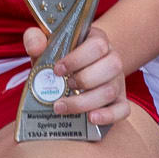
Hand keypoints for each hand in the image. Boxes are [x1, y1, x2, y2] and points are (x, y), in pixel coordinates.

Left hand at [16, 19, 134, 132]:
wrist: (73, 72)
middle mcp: (112, 59)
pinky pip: (123, 109)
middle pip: (111, 67)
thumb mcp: (46, 45)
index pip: (98, 45)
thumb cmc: (59, 57)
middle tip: (63, 86)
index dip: (77, 59)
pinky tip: (91, 119)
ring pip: (111, 91)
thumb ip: (36, 39)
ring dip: (85, 101)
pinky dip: (108, 116)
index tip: (57, 70)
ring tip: (61, 106)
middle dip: (84, 79)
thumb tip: (36, 47)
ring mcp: (117, 81)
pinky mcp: (118, 101)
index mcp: (97, 40)